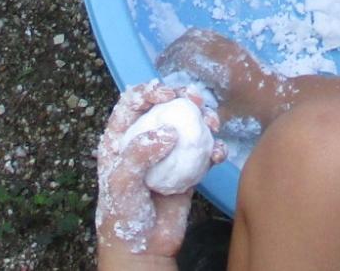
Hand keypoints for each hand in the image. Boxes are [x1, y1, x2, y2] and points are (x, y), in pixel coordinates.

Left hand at [95, 81, 225, 265]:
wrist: (143, 249)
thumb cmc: (122, 216)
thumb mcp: (121, 183)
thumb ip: (139, 153)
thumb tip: (168, 132)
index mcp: (121, 138)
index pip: (132, 102)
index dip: (149, 91)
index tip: (167, 93)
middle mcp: (146, 140)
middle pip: (165, 107)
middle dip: (183, 96)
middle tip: (197, 98)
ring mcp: (168, 155)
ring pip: (188, 125)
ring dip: (203, 117)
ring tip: (212, 121)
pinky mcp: (187, 170)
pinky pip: (203, 152)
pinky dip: (214, 148)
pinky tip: (218, 153)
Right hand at [158, 30, 292, 127]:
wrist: (280, 98)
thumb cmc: (254, 111)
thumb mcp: (227, 117)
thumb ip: (204, 112)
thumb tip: (183, 106)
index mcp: (222, 69)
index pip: (187, 55)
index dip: (170, 61)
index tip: (161, 71)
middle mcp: (225, 52)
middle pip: (189, 40)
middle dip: (172, 51)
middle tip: (162, 65)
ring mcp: (230, 45)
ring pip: (198, 34)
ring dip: (182, 44)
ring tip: (173, 60)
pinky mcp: (234, 44)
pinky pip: (208, 35)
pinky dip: (194, 42)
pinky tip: (190, 57)